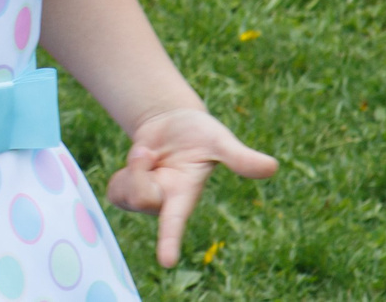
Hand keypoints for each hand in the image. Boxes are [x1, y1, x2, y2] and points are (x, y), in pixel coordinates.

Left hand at [105, 106, 277, 266]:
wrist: (171, 123)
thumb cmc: (200, 134)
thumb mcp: (220, 140)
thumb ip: (240, 158)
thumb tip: (273, 167)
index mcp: (184, 195)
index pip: (175, 222)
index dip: (170, 241)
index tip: (166, 262)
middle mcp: (165, 204)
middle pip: (139, 198)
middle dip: (139, 170)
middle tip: (150, 152)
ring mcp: (146, 201)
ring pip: (123, 196)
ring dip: (130, 168)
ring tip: (147, 157)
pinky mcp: (129, 193)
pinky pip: (113, 192)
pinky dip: (120, 175)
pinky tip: (137, 167)